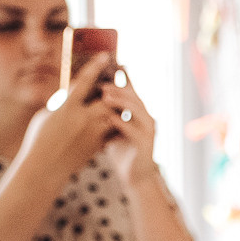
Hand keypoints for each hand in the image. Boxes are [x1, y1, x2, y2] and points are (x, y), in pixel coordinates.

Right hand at [12, 54, 121, 187]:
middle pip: (108, 98)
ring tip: (116, 100)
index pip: (85, 81)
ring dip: (116, 106)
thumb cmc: (39, 140)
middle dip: (113, 89)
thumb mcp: (45, 116)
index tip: (107, 55)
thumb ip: (62, 102)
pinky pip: (114, 130)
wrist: (44, 170)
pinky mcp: (98, 146)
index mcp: (67, 108)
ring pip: (114, 114)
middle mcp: (83, 120)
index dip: (96, 66)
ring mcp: (93, 134)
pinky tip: (114, 118)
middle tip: (116, 81)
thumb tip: (74, 92)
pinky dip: (115, 122)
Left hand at [99, 67, 161, 185]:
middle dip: (118, 88)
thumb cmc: (123, 151)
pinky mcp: (145, 144)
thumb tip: (91, 96)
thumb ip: (108, 113)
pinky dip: (121, 122)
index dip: (125, 76)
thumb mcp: (113, 128)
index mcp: (139, 113)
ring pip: (136, 110)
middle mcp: (147, 119)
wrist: (136, 177)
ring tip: (105, 95)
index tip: (114, 63)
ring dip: (120, 101)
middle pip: (134, 97)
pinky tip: (109, 117)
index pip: (132, 90)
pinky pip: (133, 130)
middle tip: (102, 83)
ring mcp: (148, 131)